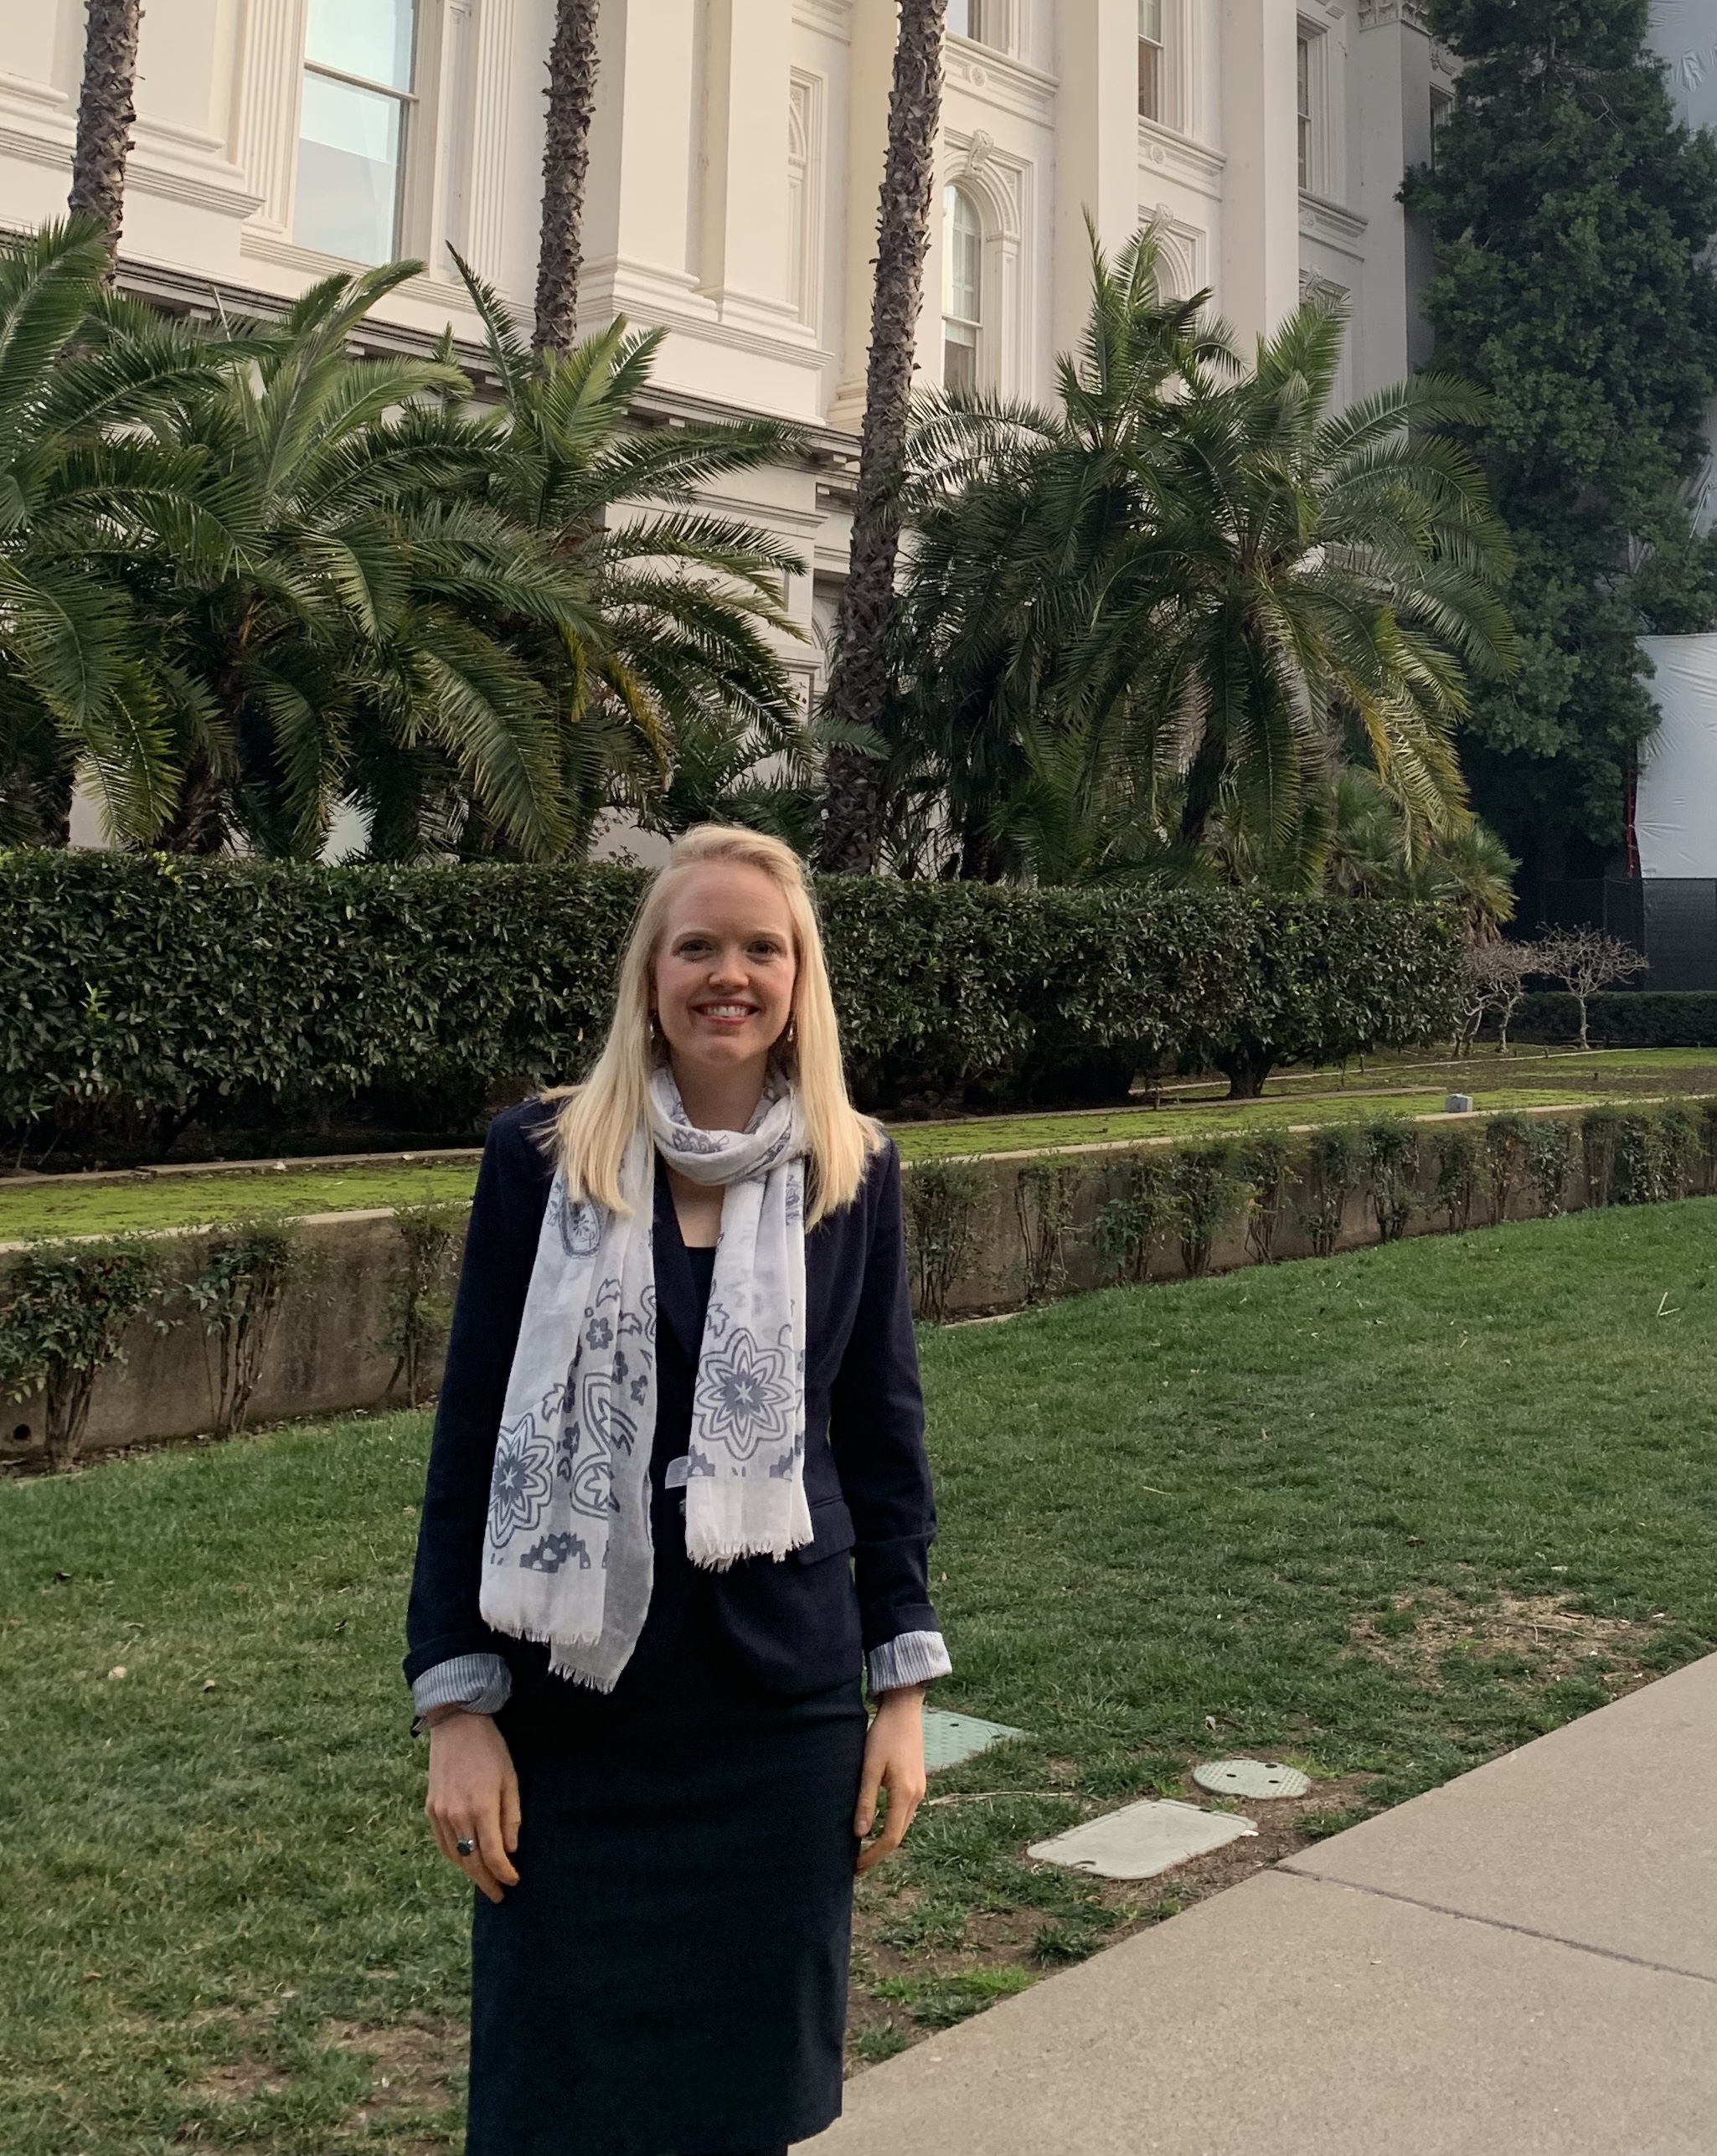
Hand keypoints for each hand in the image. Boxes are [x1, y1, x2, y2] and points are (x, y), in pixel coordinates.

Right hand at [425, 1711, 520, 1903]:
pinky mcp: (431, 1808)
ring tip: (484, 1881)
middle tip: (499, 1895)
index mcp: (481, 1808)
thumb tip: (511, 1850)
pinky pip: (442, 1844)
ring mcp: (441, 1814)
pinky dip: (454, 1857)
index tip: (514, 1881)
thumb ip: (511, 1817)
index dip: (504, 1873)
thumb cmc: (491, 1750)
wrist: (457, 1725)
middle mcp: (458, 1816)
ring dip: (470, 1873)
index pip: (493, 1855)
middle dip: (487, 1881)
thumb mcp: (510, 1780)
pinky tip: (465, 1862)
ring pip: (456, 1856)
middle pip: (472, 1862)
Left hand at [855, 1685, 927, 1874]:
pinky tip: (876, 1824)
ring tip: (863, 1848)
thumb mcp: (869, 1767)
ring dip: (885, 1839)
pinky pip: (904, 1812)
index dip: (874, 1856)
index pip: (890, 1838)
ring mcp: (919, 1790)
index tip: (856, 1867)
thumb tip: (860, 1833)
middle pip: (899, 1835)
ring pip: (902, 1824)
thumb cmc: (884, 1735)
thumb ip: (866, 1800)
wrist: (904, 1711)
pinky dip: (891, 1824)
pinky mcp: (916, 1783)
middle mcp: (917, 1796)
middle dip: (878, 1852)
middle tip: (856, 1863)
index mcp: (905, 1794)